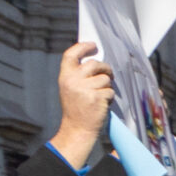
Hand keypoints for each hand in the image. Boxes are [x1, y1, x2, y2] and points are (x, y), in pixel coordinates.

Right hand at [51, 43, 112, 164]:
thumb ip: (78, 75)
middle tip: (109, 73)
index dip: (82, 47)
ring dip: (108, 86)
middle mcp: (73, 81)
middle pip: (94, 64)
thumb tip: (96, 62)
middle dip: (105, 68)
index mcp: (65, 77)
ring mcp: (84, 89)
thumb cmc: (76, 109)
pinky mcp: (96, 98)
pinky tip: (103, 104)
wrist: (77, 129)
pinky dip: (110, 98)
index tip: (93, 46)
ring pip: (105, 79)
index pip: (71, 55)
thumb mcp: (70, 89)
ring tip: (101, 95)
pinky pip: (110, 91)